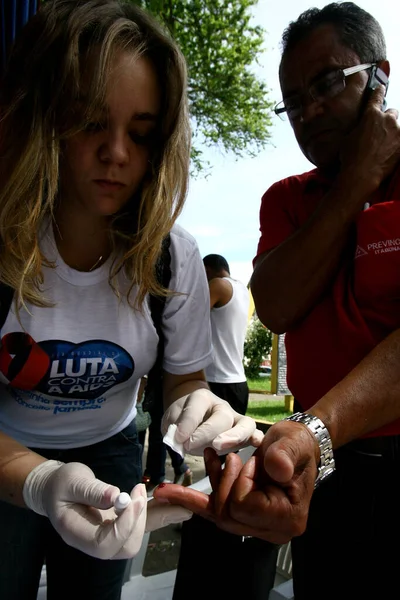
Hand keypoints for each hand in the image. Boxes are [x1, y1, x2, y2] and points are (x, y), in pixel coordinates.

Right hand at [23, 461, 146, 558]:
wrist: (53, 489)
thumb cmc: (60, 483)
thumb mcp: (72, 480)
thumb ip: (93, 490)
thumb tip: (116, 496)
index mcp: (74, 533)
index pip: (103, 545)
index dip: (124, 527)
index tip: (133, 500)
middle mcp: (89, 543)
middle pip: (122, 549)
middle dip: (136, 522)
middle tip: (137, 492)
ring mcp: (102, 539)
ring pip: (129, 543)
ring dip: (140, 518)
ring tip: (137, 491)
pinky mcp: (112, 531)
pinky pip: (131, 533)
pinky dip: (138, 516)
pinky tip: (135, 496)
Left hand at [155, 419, 318, 543]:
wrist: (295, 446)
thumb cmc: (297, 444)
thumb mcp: (294, 443)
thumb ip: (285, 455)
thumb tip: (276, 468)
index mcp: (288, 517)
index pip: (245, 507)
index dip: (240, 482)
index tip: (251, 462)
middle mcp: (272, 529)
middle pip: (228, 515)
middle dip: (222, 482)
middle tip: (230, 457)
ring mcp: (257, 526)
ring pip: (218, 512)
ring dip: (211, 483)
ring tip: (210, 456)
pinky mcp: (243, 516)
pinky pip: (213, 512)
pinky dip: (191, 500)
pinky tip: (168, 492)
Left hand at [162, 388, 263, 455]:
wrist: (192, 415)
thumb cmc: (181, 418)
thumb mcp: (171, 418)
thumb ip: (174, 427)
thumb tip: (181, 440)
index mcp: (202, 398)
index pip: (197, 407)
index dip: (187, 424)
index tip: (177, 438)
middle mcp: (222, 406)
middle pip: (221, 418)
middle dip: (206, 433)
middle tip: (190, 446)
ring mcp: (235, 418)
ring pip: (244, 424)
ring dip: (233, 437)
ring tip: (218, 446)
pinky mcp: (243, 432)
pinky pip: (254, 432)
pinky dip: (257, 438)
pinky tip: (256, 445)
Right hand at [340, 84, 399, 195]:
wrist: (361, 174)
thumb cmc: (351, 157)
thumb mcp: (348, 137)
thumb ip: (358, 127)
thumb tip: (360, 126)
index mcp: (371, 114)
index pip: (377, 96)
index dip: (379, 91)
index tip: (380, 88)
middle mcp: (386, 119)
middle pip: (391, 112)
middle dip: (386, 120)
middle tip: (380, 131)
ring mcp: (397, 131)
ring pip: (398, 126)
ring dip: (393, 132)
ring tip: (385, 144)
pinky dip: (397, 143)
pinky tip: (391, 151)